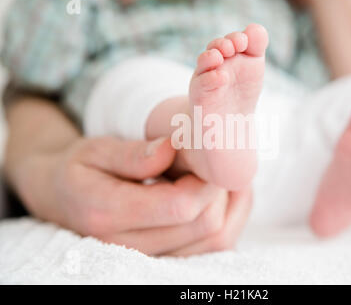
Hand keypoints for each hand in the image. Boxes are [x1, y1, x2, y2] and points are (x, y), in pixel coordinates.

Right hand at [11, 135, 251, 255]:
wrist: (66, 200)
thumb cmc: (81, 170)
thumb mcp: (95, 150)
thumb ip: (132, 154)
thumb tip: (172, 148)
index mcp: (107, 214)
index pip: (179, 206)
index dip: (204, 179)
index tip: (205, 155)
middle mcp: (130, 247)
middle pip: (204, 225)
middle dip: (218, 190)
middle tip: (211, 163)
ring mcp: (151, 258)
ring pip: (216, 240)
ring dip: (228, 204)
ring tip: (215, 175)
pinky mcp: (168, 257)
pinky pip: (214, 246)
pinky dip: (228, 217)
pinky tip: (218, 193)